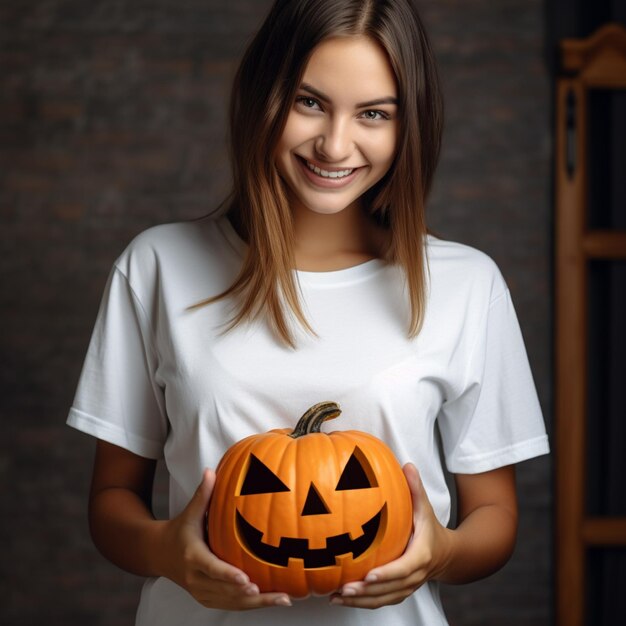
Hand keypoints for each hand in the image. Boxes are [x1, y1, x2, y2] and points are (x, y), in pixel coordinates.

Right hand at [157, 468, 291, 609]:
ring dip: (258, 604)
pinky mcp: (207, 598)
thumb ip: (202, 494)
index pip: (212, 569)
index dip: (229, 576)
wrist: (158, 555)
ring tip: (283, 599)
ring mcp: (202, 592)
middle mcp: (196, 579)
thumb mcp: (189, 513)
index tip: (246, 580)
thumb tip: (210, 471)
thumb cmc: (179, 530)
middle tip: (274, 594)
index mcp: (193, 557)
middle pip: (226, 592)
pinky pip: (231, 605)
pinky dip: (251, 606)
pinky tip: (272, 600)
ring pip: (231, 603)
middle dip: (251, 595)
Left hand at [330, 463, 451, 608]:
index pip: (404, 568)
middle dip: (367, 591)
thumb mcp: (425, 507)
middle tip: (345, 587)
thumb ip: (415, 488)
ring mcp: (407, 587)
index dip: (387, 574)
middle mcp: (414, 576)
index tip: (369, 575)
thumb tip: (407, 465)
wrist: (445, 554)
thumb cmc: (430, 528)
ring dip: (360, 600)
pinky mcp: (398, 592)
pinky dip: (361, 602)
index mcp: (421, 556)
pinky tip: (340, 598)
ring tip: (337, 595)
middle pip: (390, 589)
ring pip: (383, 599)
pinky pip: (380, 601)